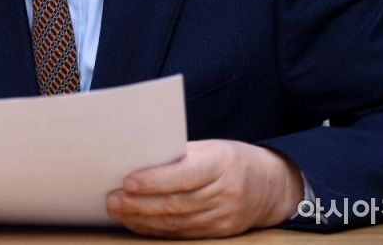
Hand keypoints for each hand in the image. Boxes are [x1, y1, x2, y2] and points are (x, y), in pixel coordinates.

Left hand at [105, 139, 302, 237]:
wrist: (270, 186)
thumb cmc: (230, 159)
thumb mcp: (210, 148)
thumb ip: (180, 155)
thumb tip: (137, 160)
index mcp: (222, 163)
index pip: (184, 175)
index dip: (155, 180)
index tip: (127, 181)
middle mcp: (225, 192)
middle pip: (176, 203)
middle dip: (139, 203)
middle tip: (112, 199)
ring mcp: (224, 216)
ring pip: (176, 222)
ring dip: (142, 218)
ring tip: (117, 210)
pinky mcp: (220, 233)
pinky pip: (182, 233)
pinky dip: (155, 229)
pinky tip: (137, 222)